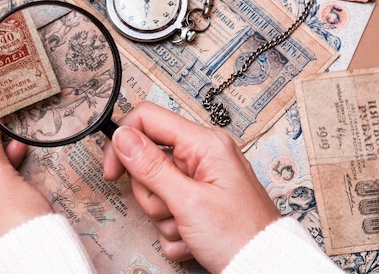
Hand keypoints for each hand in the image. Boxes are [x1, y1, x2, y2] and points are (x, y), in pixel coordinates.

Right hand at [103, 101, 279, 273]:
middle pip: (148, 160)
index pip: (147, 119)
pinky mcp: (198, 202)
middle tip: (172, 209)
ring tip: (188, 227)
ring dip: (164, 216)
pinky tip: (194, 236)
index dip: (123, 141)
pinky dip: (174, 228)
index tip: (112, 171)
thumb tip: (122, 135)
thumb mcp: (188, 201)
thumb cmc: (240, 236)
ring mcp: (200, 180)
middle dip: (151, 193)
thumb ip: (150, 166)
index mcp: (204, 144)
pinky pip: (167, 209)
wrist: (265, 269)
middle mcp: (202, 156)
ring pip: (155, 189)